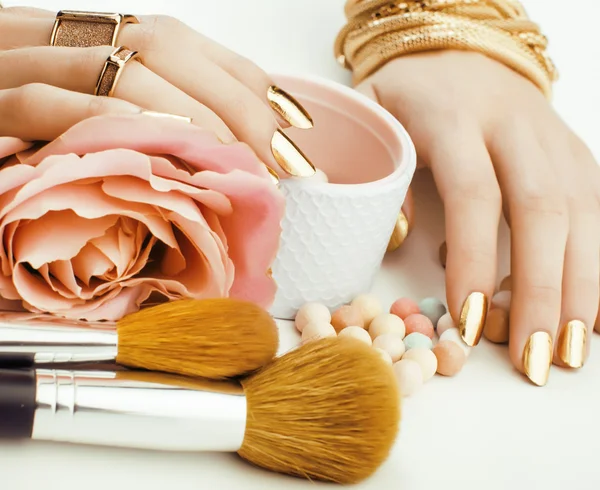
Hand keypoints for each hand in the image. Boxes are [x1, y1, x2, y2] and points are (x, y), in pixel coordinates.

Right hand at [0, 6, 314, 178]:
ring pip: (113, 62)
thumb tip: (224, 155)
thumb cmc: (9, 141)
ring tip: (240, 159)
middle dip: (235, 101)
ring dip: (190, 113)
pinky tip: (161, 144)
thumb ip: (143, 126)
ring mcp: (12, 63)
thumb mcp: (87, 127)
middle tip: (283, 159)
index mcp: (84, 39)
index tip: (295, 125)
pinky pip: (46, 101)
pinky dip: (109, 119)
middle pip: (161, 43)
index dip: (245, 78)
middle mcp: (52, 36)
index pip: (182, 41)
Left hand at [357, 50, 599, 384]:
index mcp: (457, 118)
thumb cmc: (410, 97)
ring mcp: (554, 141)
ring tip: (568, 352)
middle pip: (541, 210)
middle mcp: (516, 128)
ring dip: (579, 289)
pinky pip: (596, 213)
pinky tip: (592, 315)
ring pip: (581, 216)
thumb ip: (378, 172)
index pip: (473, 192)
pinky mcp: (577, 156)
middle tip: (530, 358)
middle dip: (539, 290)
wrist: (463, 55)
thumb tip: (395, 241)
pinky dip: (595, 266)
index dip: (474, 258)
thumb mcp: (374, 118)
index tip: (467, 320)